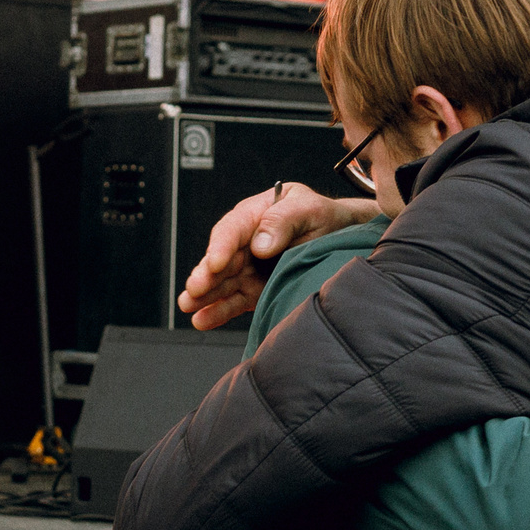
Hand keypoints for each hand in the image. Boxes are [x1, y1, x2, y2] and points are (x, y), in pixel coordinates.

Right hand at [175, 183, 377, 329]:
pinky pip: (234, 301)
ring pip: (222, 281)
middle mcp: (246, 242)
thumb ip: (284, 220)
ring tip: (188, 305)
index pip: (233, 230)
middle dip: (206, 274)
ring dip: (204, 294)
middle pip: (221, 258)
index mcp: (256, 215)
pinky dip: (218, 311)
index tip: (216, 262)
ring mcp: (249, 267)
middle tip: (195, 288)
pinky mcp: (255, 289)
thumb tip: (260, 243)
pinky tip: (201, 319)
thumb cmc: (323, 218)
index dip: (222, 247)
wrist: (342, 238)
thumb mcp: (310, 209)